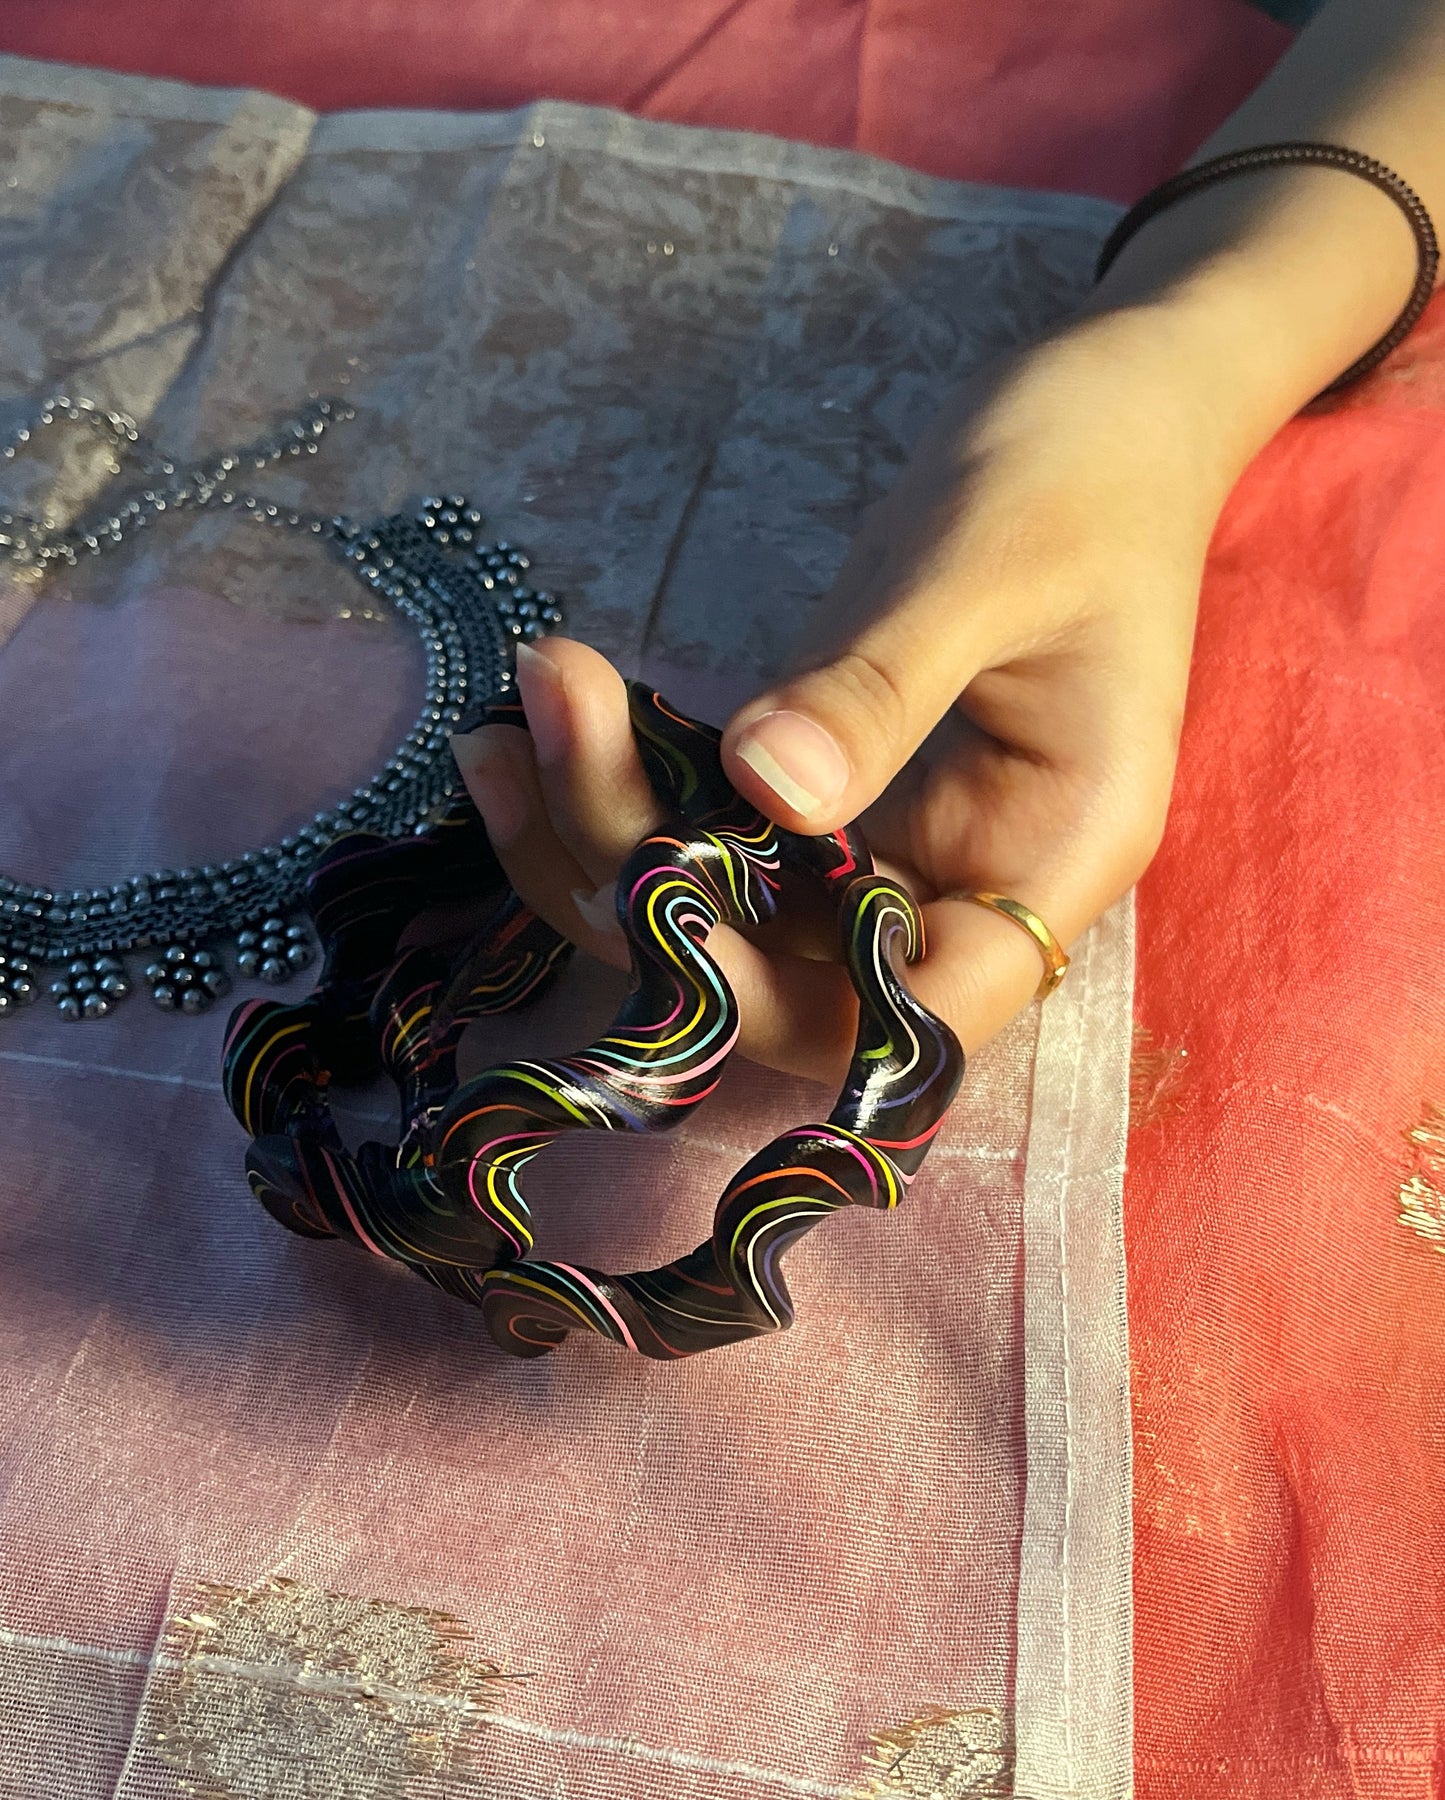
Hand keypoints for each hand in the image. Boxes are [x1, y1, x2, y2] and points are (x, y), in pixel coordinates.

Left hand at [452, 309, 1236, 1083]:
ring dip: (609, 836)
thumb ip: (881, 688)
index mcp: (1051, 858)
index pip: (917, 1017)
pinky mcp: (840, 793)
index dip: (777, 1000)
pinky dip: (633, 788)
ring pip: (738, 910)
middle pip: (792, 973)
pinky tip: (548, 718)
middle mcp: (972, 883)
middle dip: (648, 889)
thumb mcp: (985, 563)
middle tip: (536, 737)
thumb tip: (760, 784)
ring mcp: (899, 844)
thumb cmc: (1085, 467)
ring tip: (518, 713)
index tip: (649, 898)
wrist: (1111, 406)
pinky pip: (724, 832)